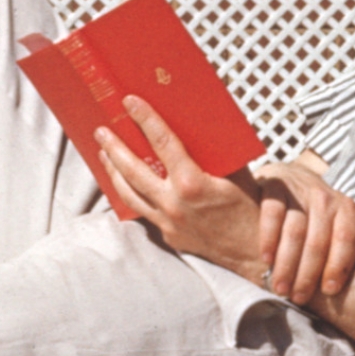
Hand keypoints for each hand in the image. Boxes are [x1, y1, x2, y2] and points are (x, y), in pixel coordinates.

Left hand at [95, 97, 271, 285]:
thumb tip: (200, 126)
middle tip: (101, 130)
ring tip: (103, 154)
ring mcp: (168, 223)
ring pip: (129, 194)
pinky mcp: (168, 235)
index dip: (145, 119)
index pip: (162, 143)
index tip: (130, 102)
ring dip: (113, 172)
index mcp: (192, 184)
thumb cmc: (250, 210)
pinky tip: (124, 183)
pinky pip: (142, 211)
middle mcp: (174, 204)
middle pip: (133, 170)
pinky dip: (130, 193)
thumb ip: (215, 154)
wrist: (253, 253)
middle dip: (113, 147)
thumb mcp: (237, 174)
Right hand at [249, 160, 354, 303]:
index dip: (339, 266)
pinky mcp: (274, 186)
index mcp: (347, 209)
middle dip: (308, 273)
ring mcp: (299, 191)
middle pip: (318, 240)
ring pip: (294, 231)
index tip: (330, 291)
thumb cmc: (320, 214)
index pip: (346, 239)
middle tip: (299, 298)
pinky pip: (272, 214)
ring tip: (280, 288)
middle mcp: (325, 198)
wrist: (291, 177)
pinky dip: (268, 238)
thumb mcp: (343, 227)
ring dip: (286, 263)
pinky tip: (265, 259)